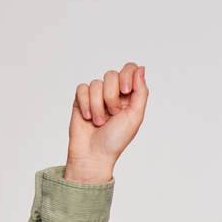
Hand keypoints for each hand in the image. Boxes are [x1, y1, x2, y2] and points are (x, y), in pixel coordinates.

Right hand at [64, 61, 148, 182]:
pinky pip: (82, 88)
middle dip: (112, 96)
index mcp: (130, 96)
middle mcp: (113, 92)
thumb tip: (141, 68)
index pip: (130, 69)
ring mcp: (96, 95)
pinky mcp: (81, 98)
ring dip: (98, 105)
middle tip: (113, 114)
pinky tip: (88, 117)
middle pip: (112, 75)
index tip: (125, 91)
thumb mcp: (135, 116)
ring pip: (96, 83)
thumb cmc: (116, 139)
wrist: (94, 153)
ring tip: (100, 121)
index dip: (127, 76)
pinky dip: (86, 104)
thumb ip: (140, 91)